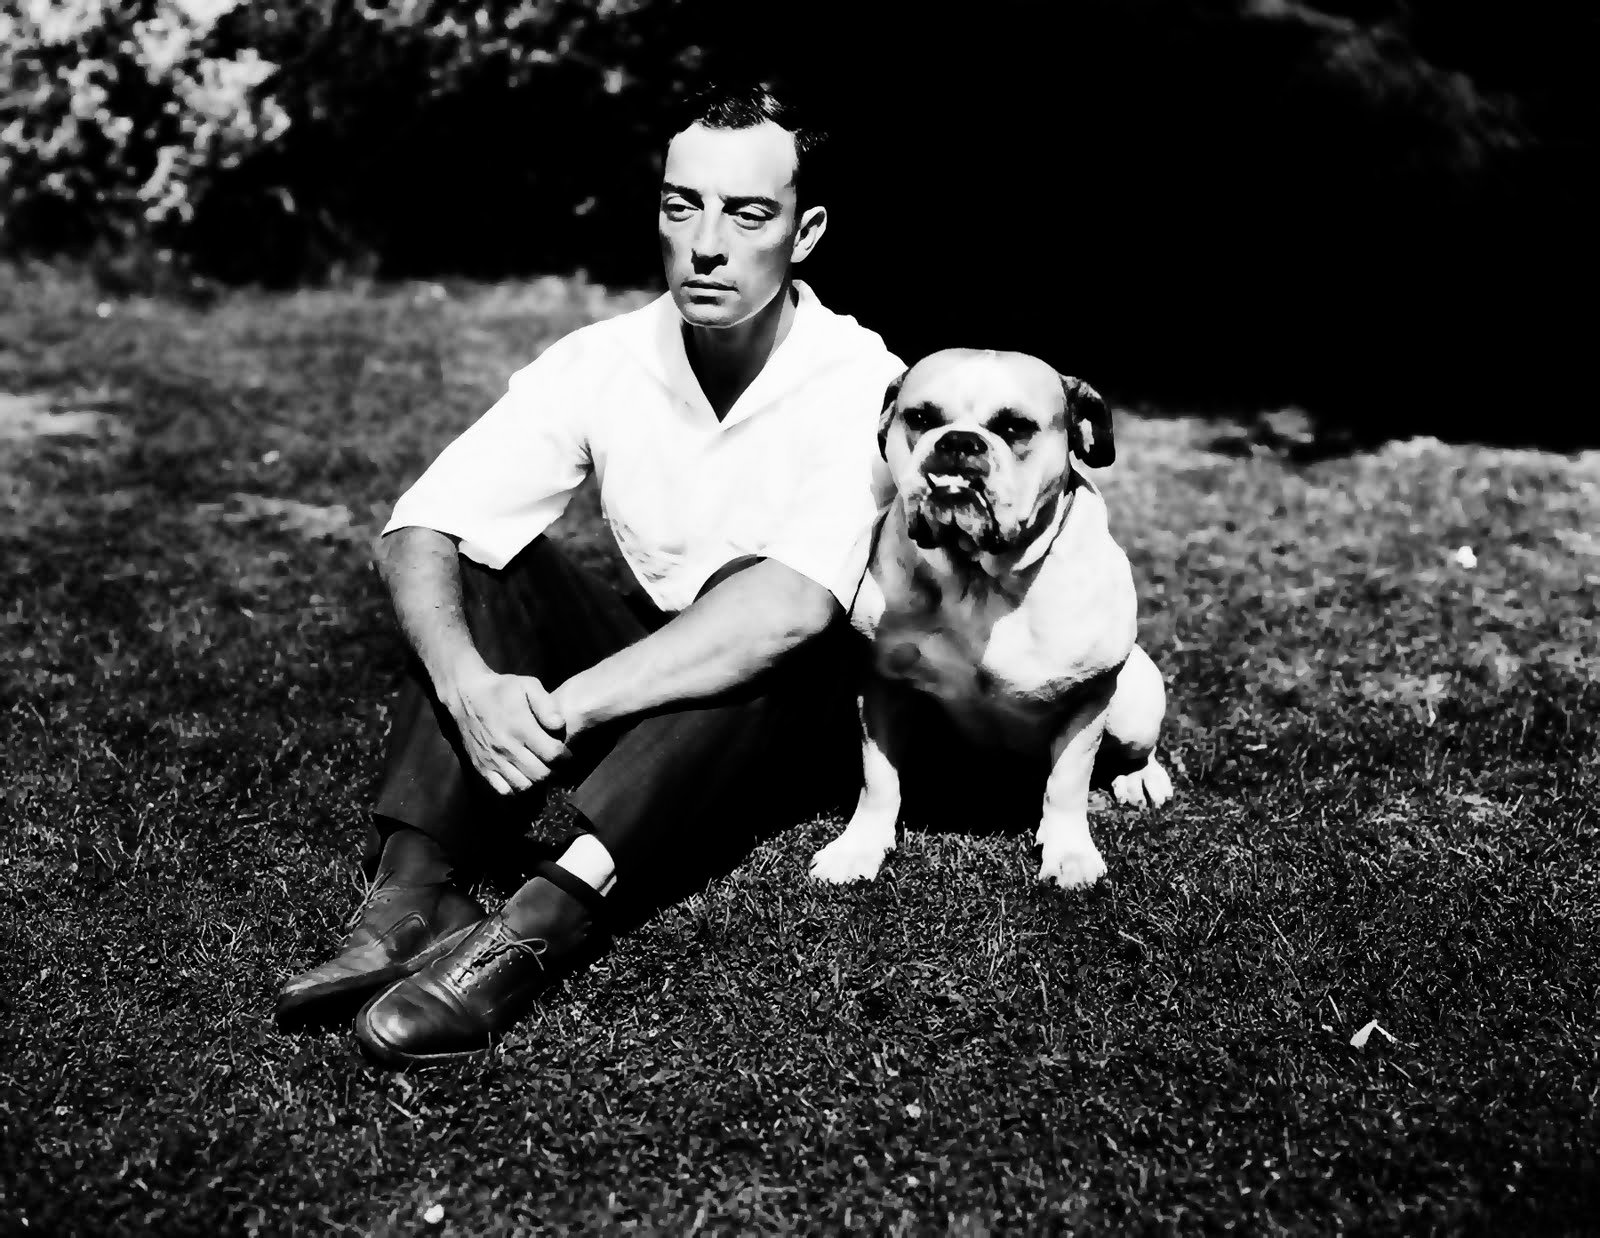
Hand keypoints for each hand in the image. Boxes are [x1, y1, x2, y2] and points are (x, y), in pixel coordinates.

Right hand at [442, 667, 568, 795]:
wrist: (465, 695)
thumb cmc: (501, 689)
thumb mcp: (528, 685)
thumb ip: (546, 704)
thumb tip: (560, 725)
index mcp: (521, 728)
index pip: (553, 755)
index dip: (566, 758)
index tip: (567, 755)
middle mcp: (508, 748)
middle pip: (540, 774)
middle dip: (554, 772)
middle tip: (556, 766)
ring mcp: (493, 760)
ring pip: (523, 786)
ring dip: (537, 783)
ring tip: (540, 772)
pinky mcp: (482, 767)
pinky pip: (502, 790)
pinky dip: (516, 790)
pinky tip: (522, 779)